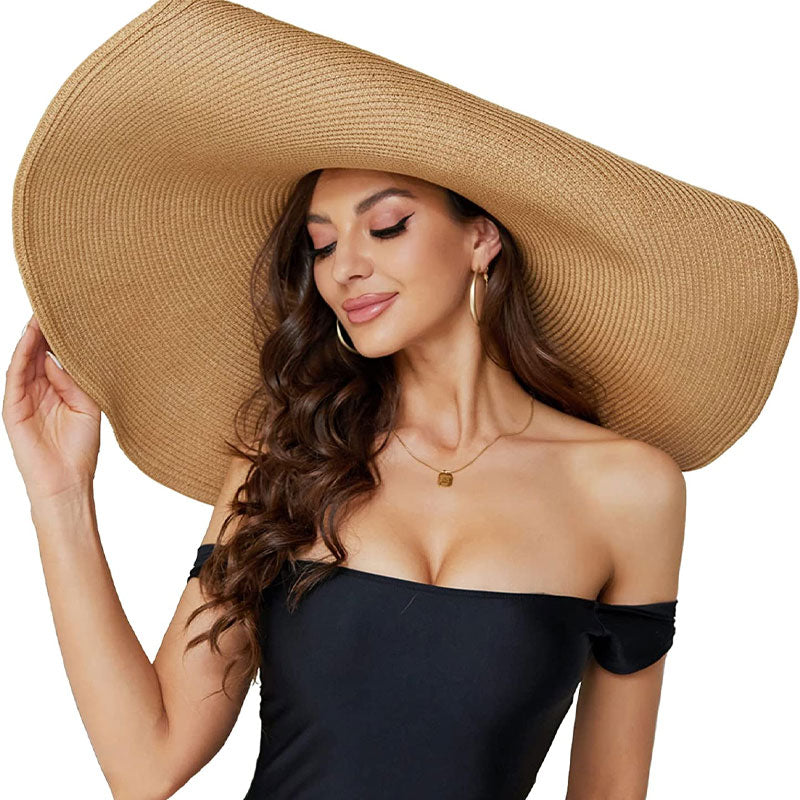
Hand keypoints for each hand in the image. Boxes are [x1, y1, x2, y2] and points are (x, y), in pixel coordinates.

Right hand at [3, 313, 100, 504]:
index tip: (74, 313)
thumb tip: (66, 354)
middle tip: (55, 303)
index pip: (57, 356)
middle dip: (46, 330)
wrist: (68, 481)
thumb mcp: (87, 406)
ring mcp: (24, 398)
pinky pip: (15, 375)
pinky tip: (30, 338)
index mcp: (58, 389)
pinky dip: (22, 355)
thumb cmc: (81, 449)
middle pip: (39, 352)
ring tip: (41, 313)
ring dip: (32, 336)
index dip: (63, 336)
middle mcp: (40, 390)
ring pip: (25, 359)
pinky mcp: (13, 407)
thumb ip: (76, 380)